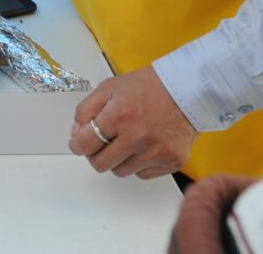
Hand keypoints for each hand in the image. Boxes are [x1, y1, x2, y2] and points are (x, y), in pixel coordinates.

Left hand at [68, 66, 198, 179]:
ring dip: (117, 159)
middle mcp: (138, 136)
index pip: (86, 143)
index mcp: (120, 114)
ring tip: (125, 141)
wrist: (185, 91)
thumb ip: (86, 110)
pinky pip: (142, 174)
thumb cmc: (147, 88)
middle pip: (101, 163)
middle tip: (99, 144)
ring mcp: (157, 151)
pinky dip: (137, 164)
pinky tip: (142, 146)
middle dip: (95, 154)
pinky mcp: (172, 161)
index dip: (77, 145)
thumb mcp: (109, 88)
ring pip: (120, 171)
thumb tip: (76, 134)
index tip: (77, 145)